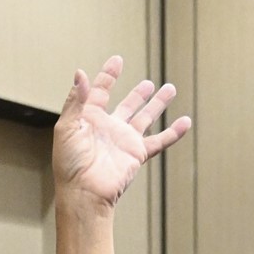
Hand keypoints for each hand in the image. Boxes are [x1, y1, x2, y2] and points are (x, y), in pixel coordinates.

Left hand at [52, 56, 189, 208]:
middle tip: (149, 84)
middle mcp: (109, 128)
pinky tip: (186, 122)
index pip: (100, 91)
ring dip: (157, 104)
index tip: (118, 61)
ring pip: (146, 118)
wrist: (85, 192)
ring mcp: (124, 140)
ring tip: (170, 89)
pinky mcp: (137, 154)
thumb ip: (76, 100)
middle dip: (139, 94)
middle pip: (128, 105)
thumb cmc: (70, 163)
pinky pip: (159, 141)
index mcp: (90, 118)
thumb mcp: (67, 127)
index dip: (108, 76)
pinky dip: (173, 132)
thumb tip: (80, 73)